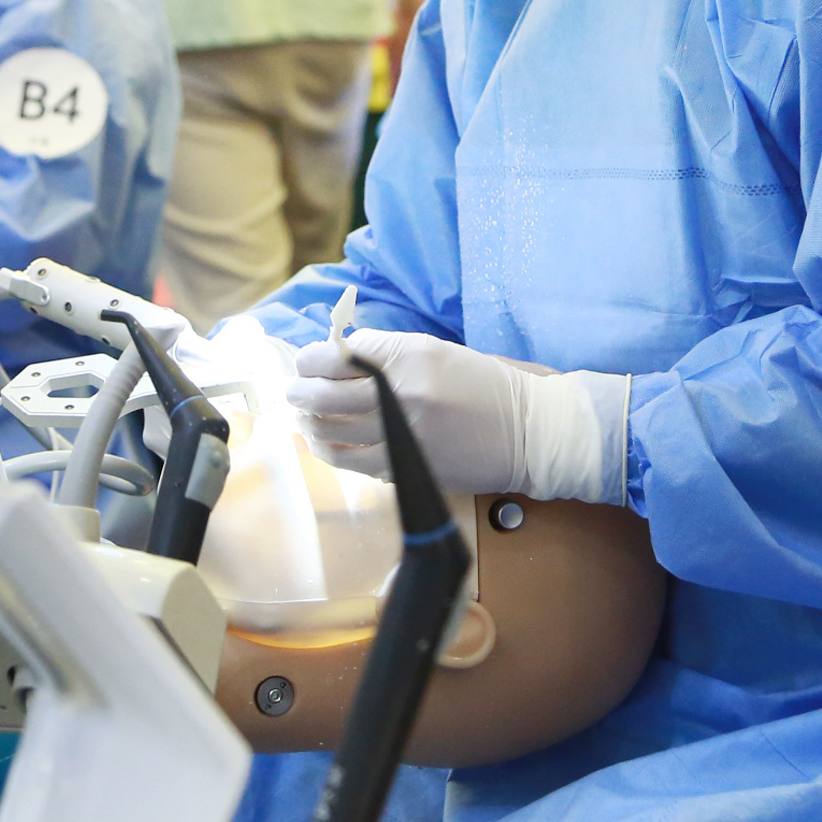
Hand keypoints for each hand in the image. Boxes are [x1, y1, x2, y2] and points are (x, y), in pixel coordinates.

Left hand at [289, 328, 610, 499]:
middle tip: (292, 391)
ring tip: (304, 418)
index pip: (339, 355)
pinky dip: (332, 452)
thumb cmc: (484, 385)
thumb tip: (339, 355)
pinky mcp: (408, 470)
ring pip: (332, 432)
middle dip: (300, 392)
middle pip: (327, 394)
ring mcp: (402, 437)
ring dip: (309, 424)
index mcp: (410, 357)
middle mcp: (401, 395)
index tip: (306, 361)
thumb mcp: (436, 351)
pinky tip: (325, 444)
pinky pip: (353, 463)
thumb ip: (386, 352)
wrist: (528, 432)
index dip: (312, 359)